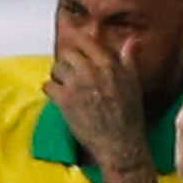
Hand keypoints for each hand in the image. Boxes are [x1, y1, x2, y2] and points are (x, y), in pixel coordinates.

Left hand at [44, 36, 151, 173]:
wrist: (120, 143)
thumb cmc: (129, 115)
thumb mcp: (134, 82)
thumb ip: (129, 58)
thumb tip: (132, 39)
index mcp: (109, 64)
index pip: (86, 41)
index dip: (78, 42)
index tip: (75, 45)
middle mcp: (91, 70)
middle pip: (67, 52)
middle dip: (67, 61)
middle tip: (69, 70)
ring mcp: (76, 84)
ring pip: (56, 67)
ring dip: (58, 75)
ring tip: (64, 85)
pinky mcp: (64, 100)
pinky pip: (48, 85)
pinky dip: (50, 90)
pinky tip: (58, 96)